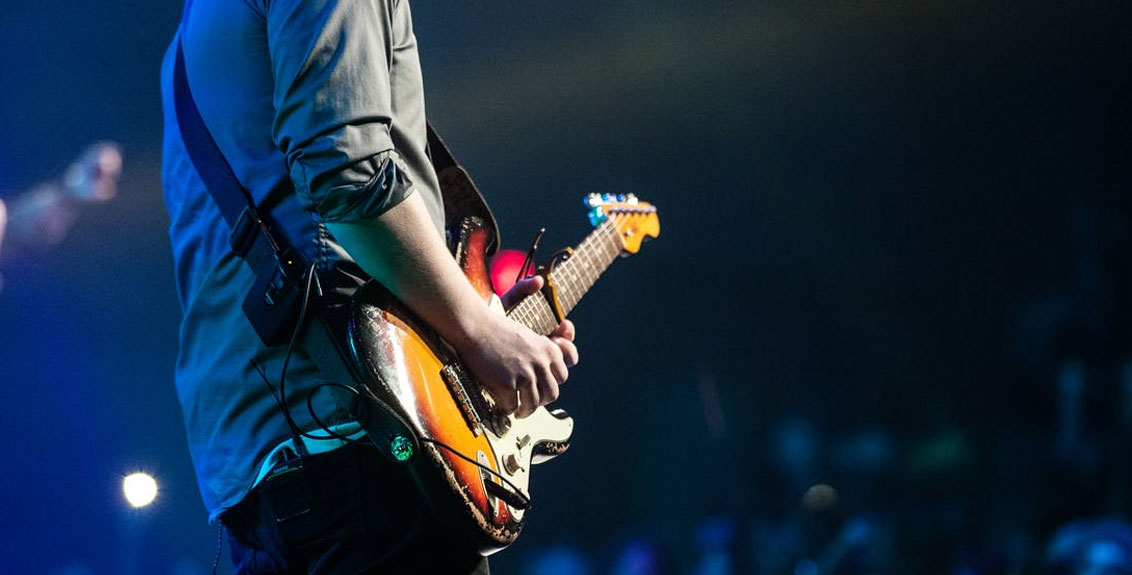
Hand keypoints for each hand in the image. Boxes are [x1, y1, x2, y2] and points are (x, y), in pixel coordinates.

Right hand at [458, 275, 578, 417]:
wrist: (471, 327)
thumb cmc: (489, 317)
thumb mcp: (514, 302)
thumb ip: (526, 292)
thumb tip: (538, 280)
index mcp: (548, 347)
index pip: (564, 373)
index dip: (554, 380)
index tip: (544, 385)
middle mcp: (541, 362)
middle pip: (552, 392)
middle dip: (541, 398)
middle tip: (531, 400)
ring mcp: (526, 374)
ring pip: (535, 404)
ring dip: (526, 410)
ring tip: (519, 411)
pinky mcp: (509, 385)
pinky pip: (513, 406)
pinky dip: (507, 409)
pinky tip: (502, 406)